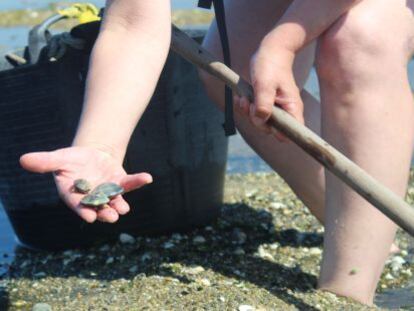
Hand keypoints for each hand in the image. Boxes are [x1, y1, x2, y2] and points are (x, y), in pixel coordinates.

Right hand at [19, 146, 152, 222]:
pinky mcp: (121, 184)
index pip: (78, 205)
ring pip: (116, 201)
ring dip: (120, 204)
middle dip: (105, 213)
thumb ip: (45, 162)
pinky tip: (147, 178)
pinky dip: (139, 181)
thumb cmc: (71, 160)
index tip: (89, 216)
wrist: (91, 156)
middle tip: (111, 216)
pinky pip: (131, 184)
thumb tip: (23, 160)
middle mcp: (93, 198)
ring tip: (124, 208)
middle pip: (99, 208)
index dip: (83, 210)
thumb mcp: (59, 159)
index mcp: (75, 196)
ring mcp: (108, 193)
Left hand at [235, 44, 303, 139]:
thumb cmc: (271, 65)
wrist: (270, 51)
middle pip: (270, 129)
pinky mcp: (265, 104)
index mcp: (292, 108)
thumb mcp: (265, 84)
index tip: (263, 119)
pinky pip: (253, 113)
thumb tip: (261, 121)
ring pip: (260, 122)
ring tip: (244, 98)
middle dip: (256, 119)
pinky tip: (241, 97)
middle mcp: (285, 111)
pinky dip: (245, 107)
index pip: (290, 133)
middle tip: (249, 103)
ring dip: (248, 112)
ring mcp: (275, 109)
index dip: (276, 132)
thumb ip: (263, 104)